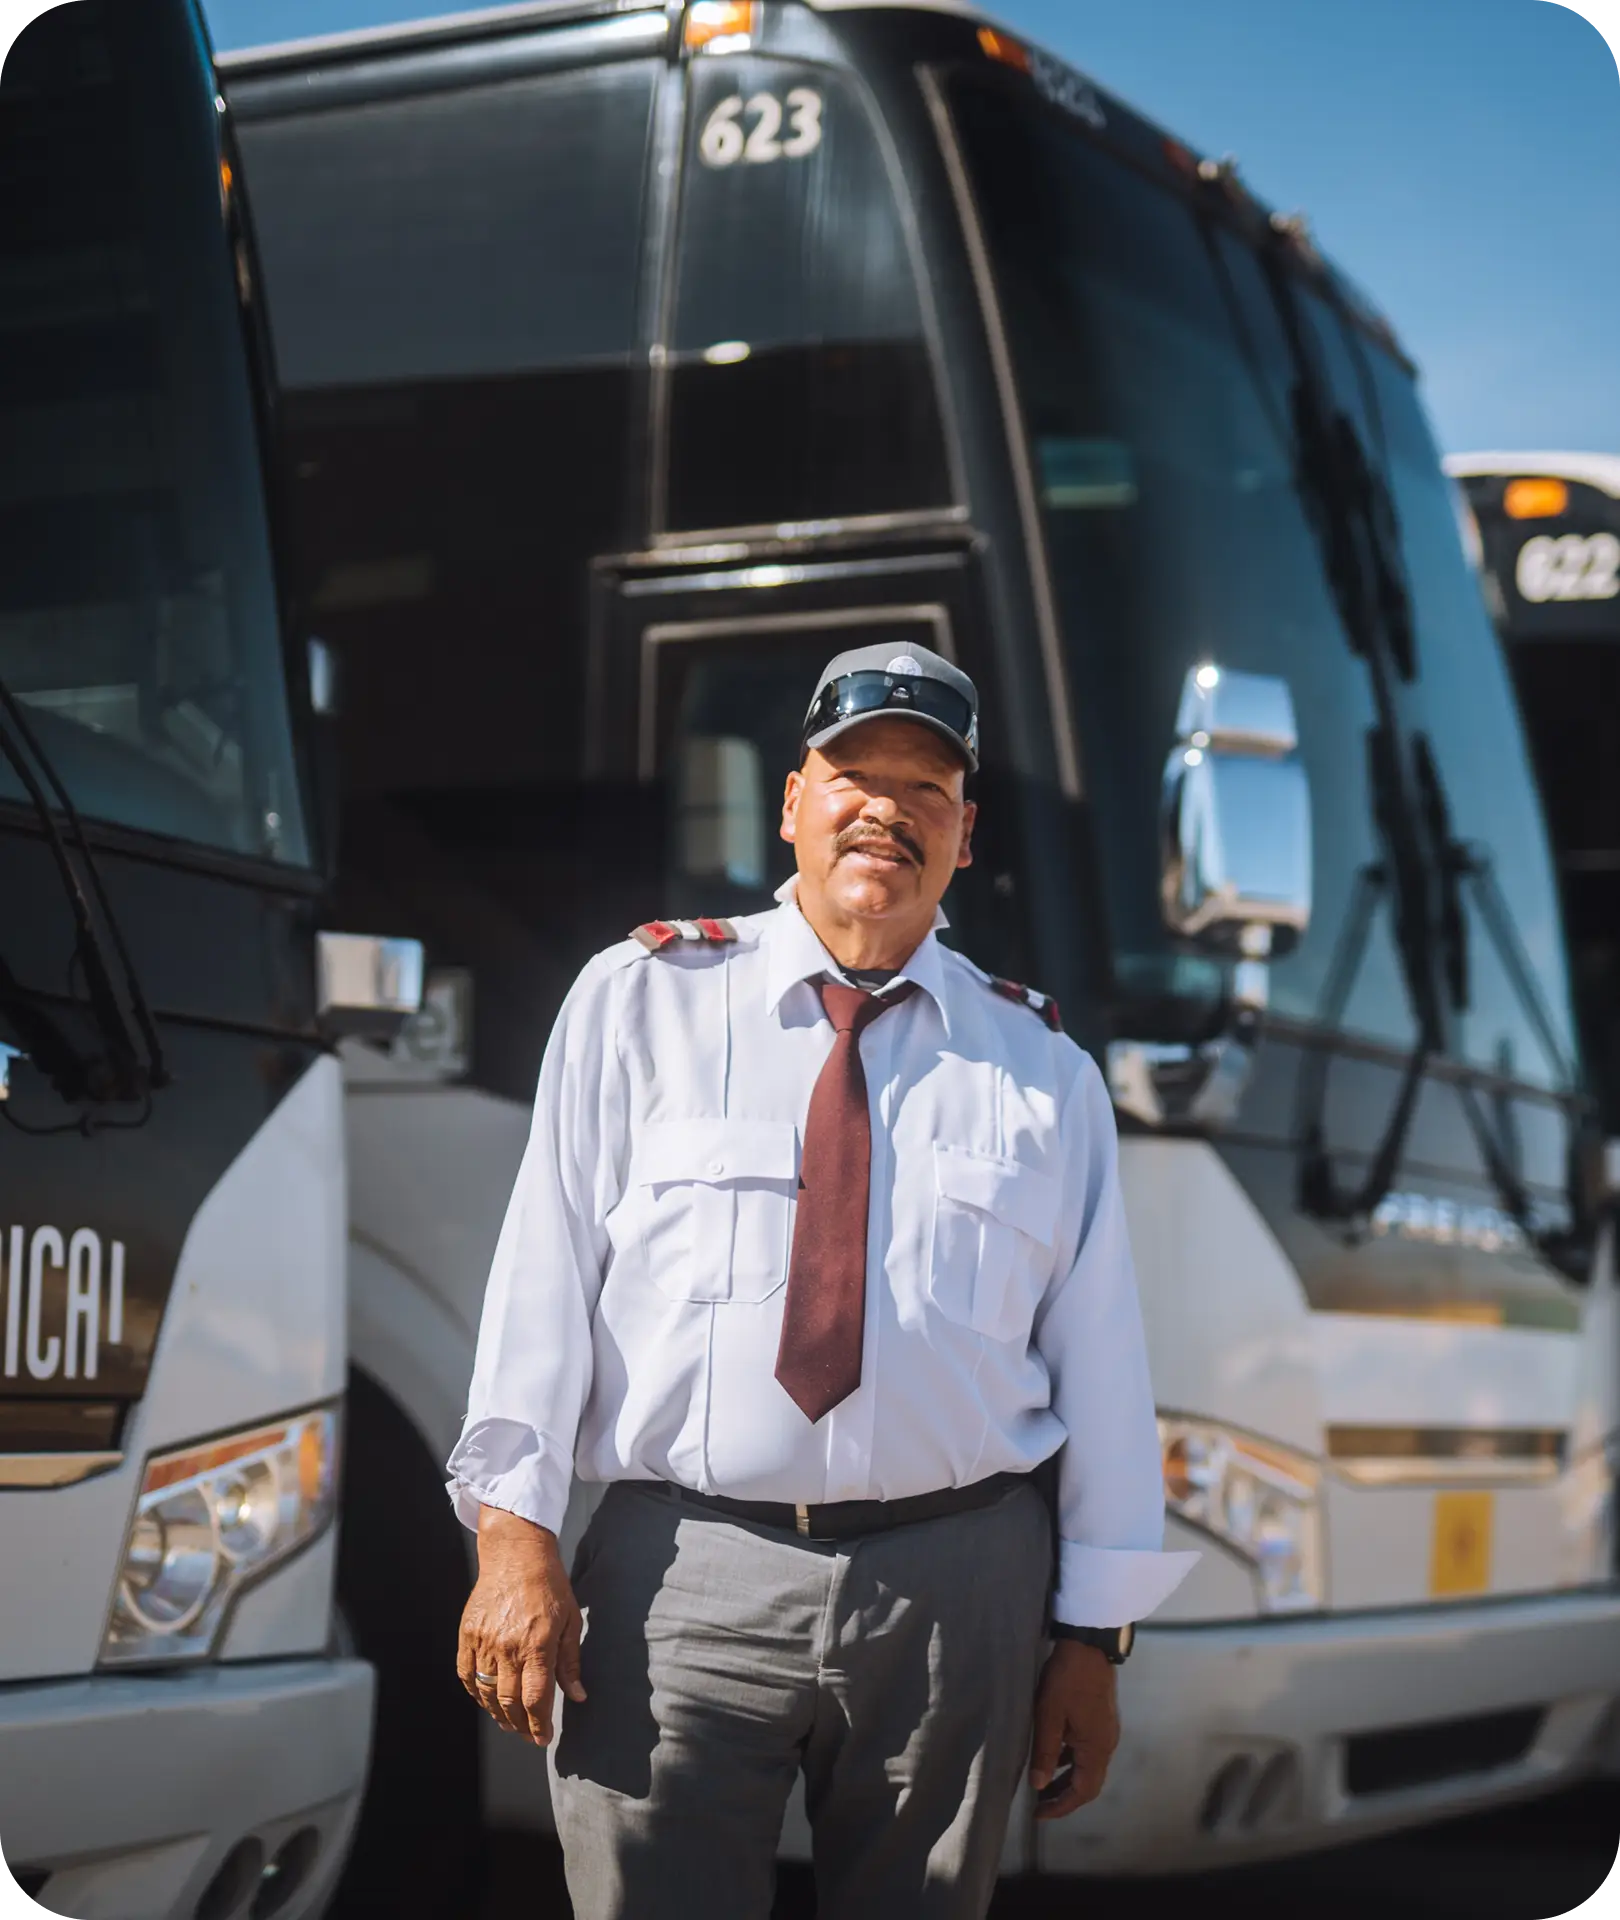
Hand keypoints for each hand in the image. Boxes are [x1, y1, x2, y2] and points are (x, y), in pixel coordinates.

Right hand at [456, 1506, 586, 1745]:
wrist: (516, 1554)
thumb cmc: (549, 1584)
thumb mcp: (570, 1620)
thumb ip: (571, 1661)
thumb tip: (578, 1695)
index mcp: (538, 1644)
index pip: (536, 1699)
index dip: (538, 1725)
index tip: (542, 1738)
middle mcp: (508, 1647)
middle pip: (509, 1702)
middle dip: (520, 1726)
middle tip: (528, 1734)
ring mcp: (484, 1641)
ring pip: (486, 1693)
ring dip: (498, 1714)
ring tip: (509, 1722)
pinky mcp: (468, 1634)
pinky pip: (466, 1674)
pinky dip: (474, 1692)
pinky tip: (485, 1699)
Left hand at [1028, 1639, 1119, 1819]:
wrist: (1088, 1645)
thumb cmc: (1067, 1680)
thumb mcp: (1049, 1716)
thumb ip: (1045, 1752)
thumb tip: (1038, 1785)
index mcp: (1096, 1749)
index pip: (1083, 1792)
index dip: (1061, 1806)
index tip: (1039, 1814)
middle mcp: (1106, 1745)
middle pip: (1088, 1783)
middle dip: (1064, 1796)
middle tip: (1039, 1804)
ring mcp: (1106, 1731)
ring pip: (1088, 1767)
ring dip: (1067, 1778)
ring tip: (1043, 1783)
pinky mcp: (1101, 1719)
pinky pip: (1087, 1750)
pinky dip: (1071, 1759)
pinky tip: (1055, 1754)